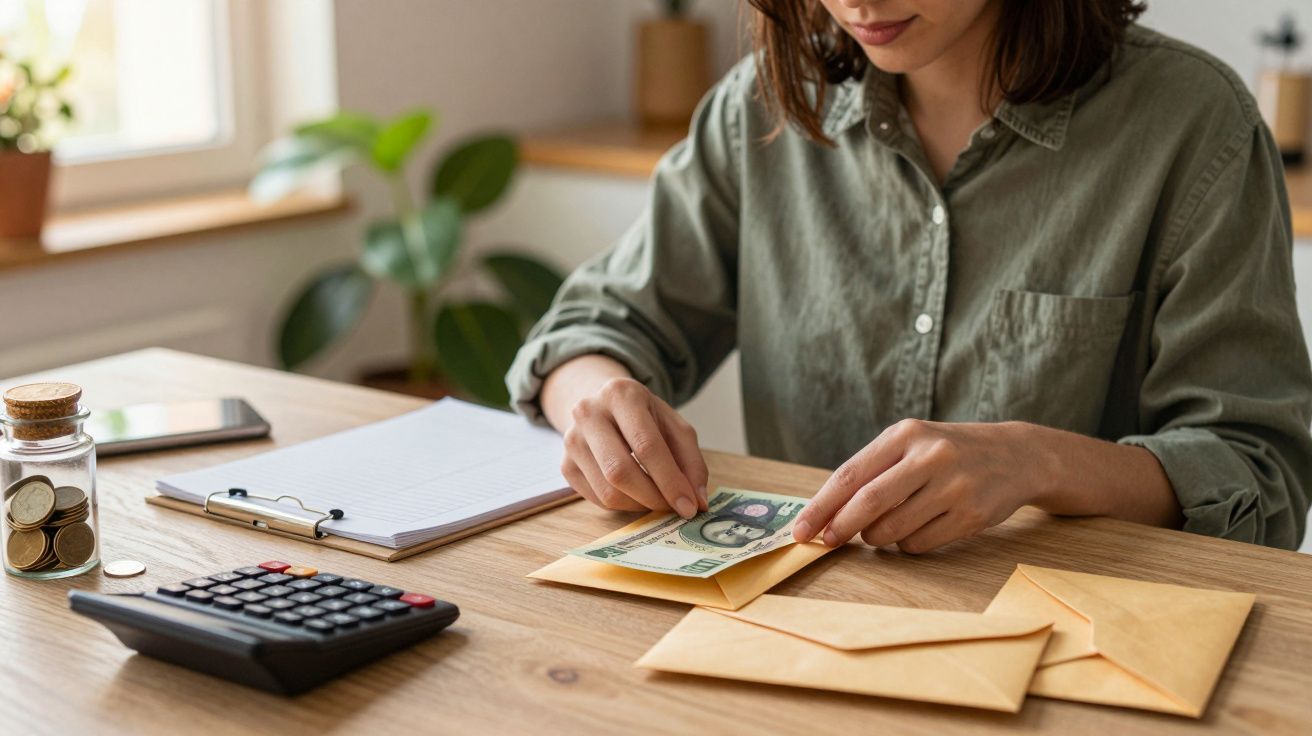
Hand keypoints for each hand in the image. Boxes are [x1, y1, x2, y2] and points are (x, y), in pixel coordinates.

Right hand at [560, 377, 707, 517]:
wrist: (602, 406)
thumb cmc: (644, 417)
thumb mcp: (673, 426)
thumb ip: (690, 461)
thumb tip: (697, 502)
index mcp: (621, 394)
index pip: (646, 445)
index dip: (670, 480)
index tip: (689, 506)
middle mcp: (588, 413)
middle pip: (620, 471)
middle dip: (653, 498)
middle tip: (674, 508)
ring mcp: (571, 440)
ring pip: (607, 491)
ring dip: (640, 505)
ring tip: (657, 499)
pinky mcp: (566, 465)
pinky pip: (597, 499)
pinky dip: (624, 505)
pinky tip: (637, 494)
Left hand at [792, 419, 1039, 553]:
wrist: (1016, 455)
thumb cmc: (947, 453)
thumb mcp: (911, 445)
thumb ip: (872, 472)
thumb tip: (826, 513)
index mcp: (905, 434)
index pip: (850, 475)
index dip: (821, 506)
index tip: (800, 530)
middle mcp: (930, 456)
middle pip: (869, 503)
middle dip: (840, 528)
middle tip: (826, 542)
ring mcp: (954, 485)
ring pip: (893, 529)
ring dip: (876, 538)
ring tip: (879, 531)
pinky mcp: (972, 514)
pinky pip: (920, 544)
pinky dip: (906, 545)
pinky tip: (914, 531)